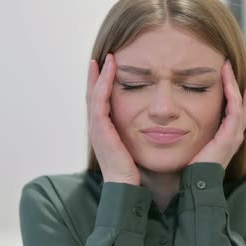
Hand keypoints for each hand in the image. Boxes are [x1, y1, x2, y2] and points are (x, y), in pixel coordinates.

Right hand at [87, 54, 139, 184]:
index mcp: (104, 131)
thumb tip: (152, 123)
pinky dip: (103, 84)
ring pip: (94, 95)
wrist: (125, 187)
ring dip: (99, 75)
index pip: (100, 102)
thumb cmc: (133, 171)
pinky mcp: (100, 129)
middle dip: (96, 76)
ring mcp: (96, 128)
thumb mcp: (134, 146)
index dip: (102, 85)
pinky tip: (110, 72)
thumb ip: (137, 134)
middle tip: (101, 58)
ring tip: (105, 59)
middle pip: (93, 95)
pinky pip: (100, 101)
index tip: (109, 69)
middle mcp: (96, 127)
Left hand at [189, 60, 245, 168]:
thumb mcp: (197, 147)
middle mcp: (235, 136)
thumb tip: (181, 123)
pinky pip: (235, 110)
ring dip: (237, 85)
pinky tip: (228, 82)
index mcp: (228, 138)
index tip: (236, 80)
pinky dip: (232, 94)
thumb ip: (196, 135)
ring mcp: (235, 136)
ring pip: (241, 104)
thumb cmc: (193, 170)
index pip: (238, 113)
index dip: (240, 96)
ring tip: (230, 68)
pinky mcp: (230, 136)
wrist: (198, 185)